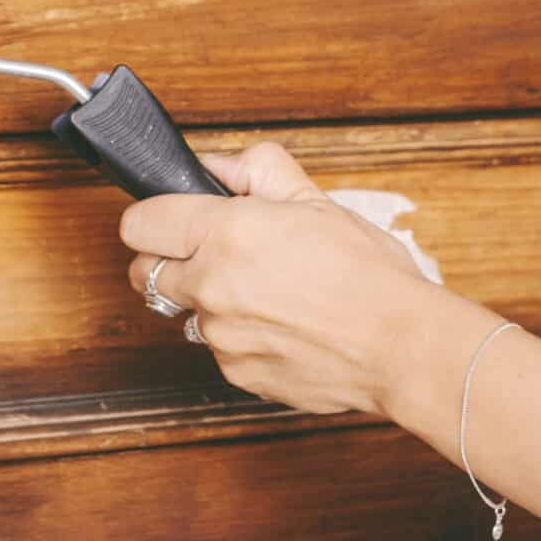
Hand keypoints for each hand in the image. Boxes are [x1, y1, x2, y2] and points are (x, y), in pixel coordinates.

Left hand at [120, 141, 465, 416]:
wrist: (401, 347)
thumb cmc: (370, 275)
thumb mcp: (318, 201)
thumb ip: (258, 171)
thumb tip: (217, 166)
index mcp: (226, 233)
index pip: (139, 224)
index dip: (155, 218)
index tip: (172, 221)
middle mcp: (212, 286)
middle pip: (145, 273)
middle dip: (170, 262)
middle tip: (212, 256)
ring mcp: (220, 336)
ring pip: (186, 314)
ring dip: (211, 303)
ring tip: (267, 296)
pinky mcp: (236, 374)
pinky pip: (219, 351)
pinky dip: (241, 338)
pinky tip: (284, 328)